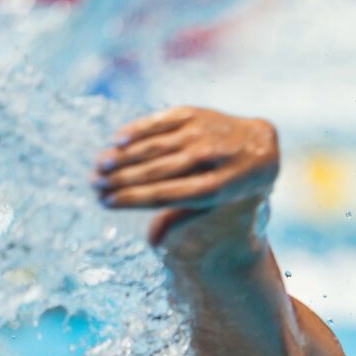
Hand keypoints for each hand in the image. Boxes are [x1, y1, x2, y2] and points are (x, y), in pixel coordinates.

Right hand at [92, 106, 278, 243]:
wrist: (261, 145)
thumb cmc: (231, 183)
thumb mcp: (218, 205)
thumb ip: (187, 216)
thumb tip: (153, 241)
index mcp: (218, 188)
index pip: (167, 195)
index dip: (133, 199)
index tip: (106, 203)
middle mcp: (211, 158)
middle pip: (158, 171)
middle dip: (122, 179)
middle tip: (93, 185)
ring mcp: (204, 133)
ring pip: (157, 146)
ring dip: (124, 156)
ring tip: (99, 166)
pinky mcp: (196, 113)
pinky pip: (161, 121)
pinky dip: (138, 130)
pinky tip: (116, 140)